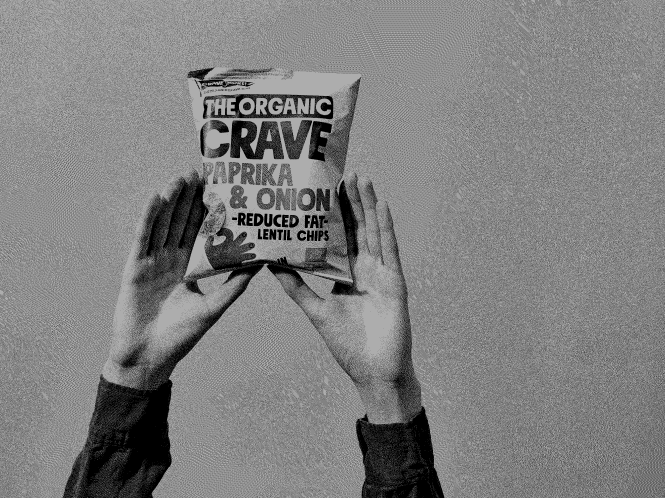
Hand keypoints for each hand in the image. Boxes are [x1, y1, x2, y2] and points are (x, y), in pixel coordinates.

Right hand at [104, 171, 261, 389]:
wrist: (148, 357)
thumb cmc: (181, 337)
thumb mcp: (213, 308)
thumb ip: (234, 284)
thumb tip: (261, 264)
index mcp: (188, 269)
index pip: (200, 234)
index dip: (207, 212)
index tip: (218, 189)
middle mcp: (170, 261)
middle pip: (181, 223)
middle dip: (190, 199)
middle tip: (201, 172)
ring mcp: (151, 262)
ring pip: (163, 225)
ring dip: (171, 201)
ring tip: (182, 178)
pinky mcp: (134, 267)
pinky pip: (143, 238)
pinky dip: (149, 218)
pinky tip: (157, 199)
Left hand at [269, 173, 421, 422]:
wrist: (374, 372)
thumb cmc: (349, 346)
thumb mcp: (316, 311)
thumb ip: (296, 287)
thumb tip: (269, 265)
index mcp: (347, 275)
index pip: (338, 237)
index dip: (332, 214)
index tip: (322, 189)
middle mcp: (365, 270)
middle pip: (356, 228)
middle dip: (350, 201)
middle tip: (341, 171)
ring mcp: (382, 274)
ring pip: (373, 232)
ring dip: (367, 205)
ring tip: (360, 178)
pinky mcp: (395, 282)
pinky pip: (390, 250)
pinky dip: (386, 226)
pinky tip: (381, 205)